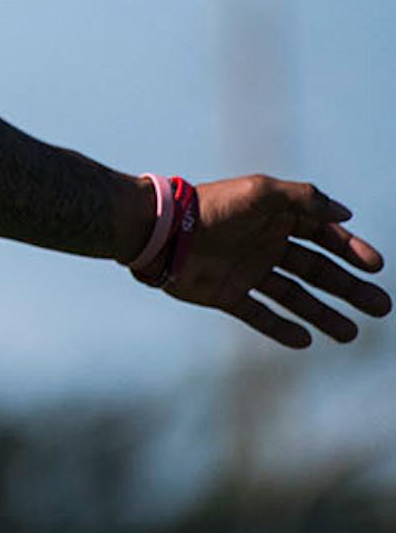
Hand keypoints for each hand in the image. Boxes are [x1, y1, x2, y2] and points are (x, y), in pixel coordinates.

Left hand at [163, 176, 389, 347]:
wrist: (160, 232)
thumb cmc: (211, 207)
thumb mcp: (261, 192)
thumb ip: (304, 199)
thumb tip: (344, 214)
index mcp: (274, 219)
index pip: (322, 236)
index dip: (350, 250)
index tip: (375, 266)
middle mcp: (264, 245)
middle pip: (316, 269)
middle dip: (348, 288)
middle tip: (381, 306)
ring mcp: (246, 271)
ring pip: (293, 296)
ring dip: (323, 314)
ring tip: (350, 334)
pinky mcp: (226, 294)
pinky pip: (259, 315)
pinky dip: (281, 328)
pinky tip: (305, 340)